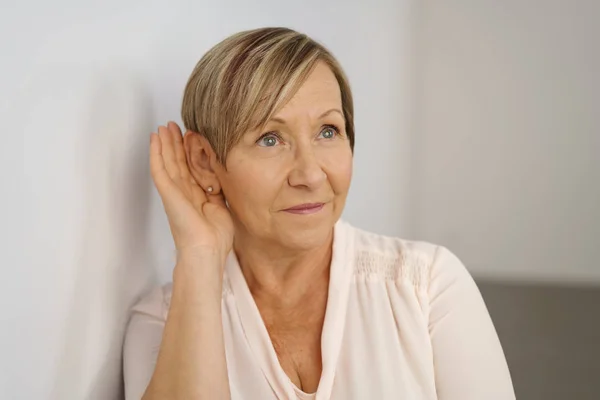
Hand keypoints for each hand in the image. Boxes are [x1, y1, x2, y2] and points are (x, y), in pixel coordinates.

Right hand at [149, 121, 233, 264]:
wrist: (208, 249)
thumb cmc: (216, 235)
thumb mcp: (221, 204)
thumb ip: (218, 188)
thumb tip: (221, 172)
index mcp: (195, 195)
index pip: (191, 167)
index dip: (189, 150)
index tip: (190, 134)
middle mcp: (183, 191)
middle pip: (177, 161)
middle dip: (175, 142)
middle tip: (173, 124)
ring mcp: (174, 192)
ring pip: (167, 162)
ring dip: (164, 143)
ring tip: (163, 127)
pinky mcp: (167, 193)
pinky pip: (159, 170)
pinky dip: (155, 154)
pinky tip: (154, 140)